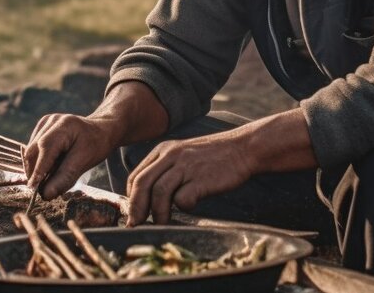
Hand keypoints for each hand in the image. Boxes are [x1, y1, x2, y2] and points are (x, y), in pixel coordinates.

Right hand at [23, 113, 123, 199]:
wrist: (100, 130)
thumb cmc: (95, 145)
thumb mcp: (85, 162)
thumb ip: (65, 177)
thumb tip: (46, 194)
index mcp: (65, 125)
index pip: (45, 148)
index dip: (38, 170)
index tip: (33, 189)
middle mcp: (52, 121)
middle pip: (33, 150)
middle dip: (34, 172)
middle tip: (39, 191)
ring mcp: (45, 122)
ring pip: (30, 151)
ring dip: (35, 168)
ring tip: (47, 180)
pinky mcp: (42, 127)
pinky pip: (33, 148)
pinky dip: (37, 162)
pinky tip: (49, 168)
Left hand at [126, 130, 254, 225]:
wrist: (242, 149)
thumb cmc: (212, 157)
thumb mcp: (183, 155)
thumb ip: (165, 170)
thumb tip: (147, 199)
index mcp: (163, 150)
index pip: (136, 176)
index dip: (131, 198)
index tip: (133, 214)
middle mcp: (171, 156)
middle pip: (142, 184)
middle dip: (136, 209)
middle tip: (136, 225)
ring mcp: (186, 166)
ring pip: (159, 193)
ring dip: (157, 214)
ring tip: (162, 224)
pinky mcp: (201, 179)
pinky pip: (183, 199)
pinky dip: (183, 207)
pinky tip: (192, 205)